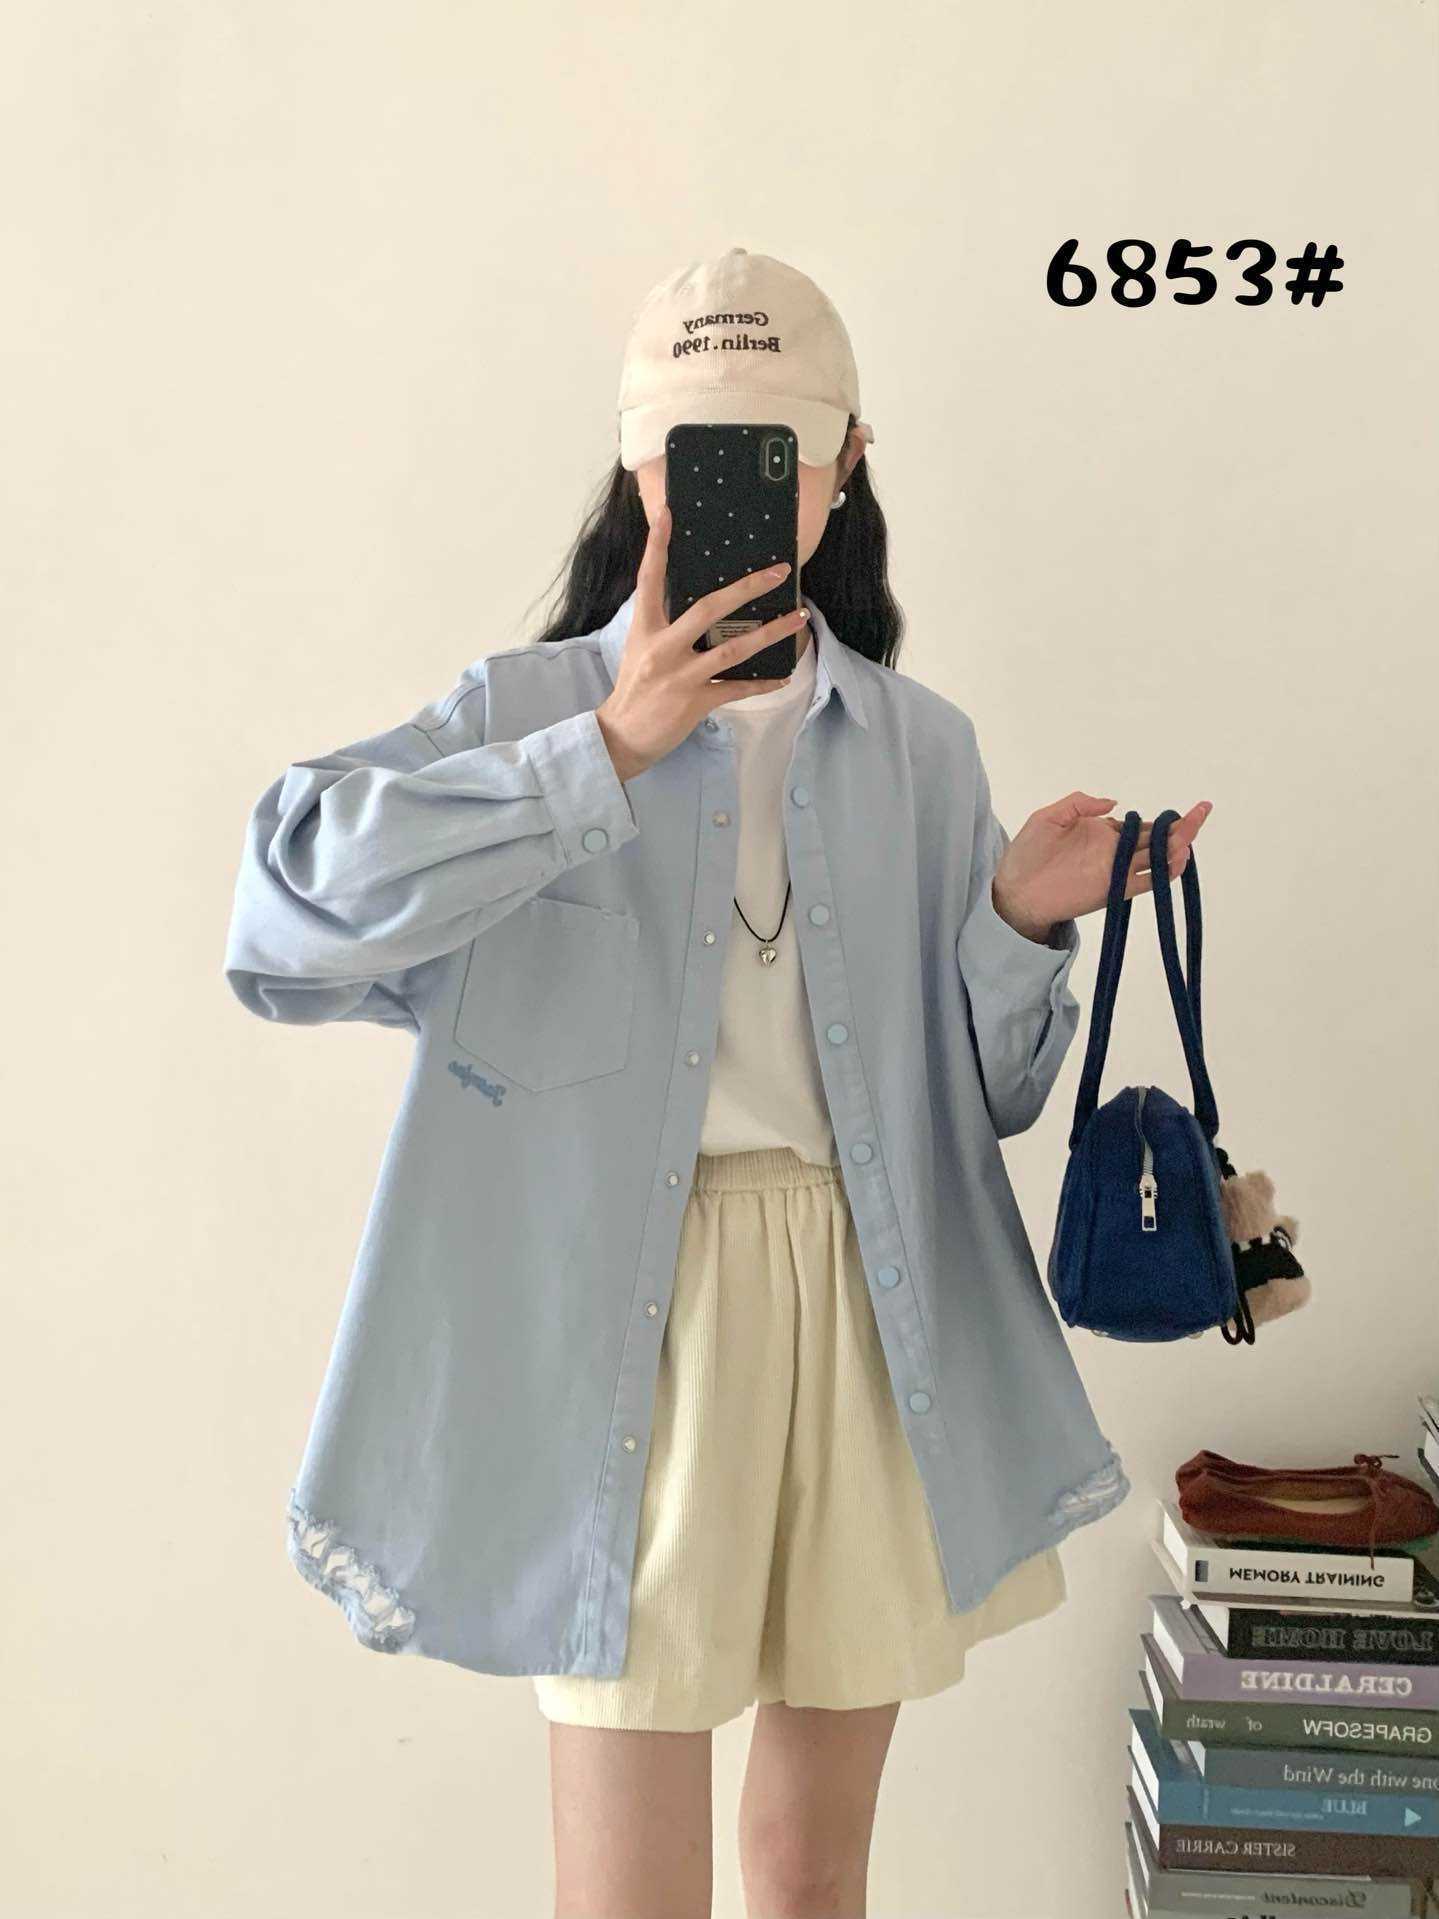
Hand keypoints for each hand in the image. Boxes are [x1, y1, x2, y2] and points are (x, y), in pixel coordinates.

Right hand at [594, 503, 809, 781]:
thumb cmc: (635, 687)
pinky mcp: (696, 701)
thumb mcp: (641, 647)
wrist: (622, 735)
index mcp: (646, 628)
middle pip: (709, 608)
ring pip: (734, 649)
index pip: (649, 578)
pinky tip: (783, 677)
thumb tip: (700, 602)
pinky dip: (762, 683)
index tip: (667, 514)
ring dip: (771, 633)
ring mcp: (681, 676)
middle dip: (748, 588)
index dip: (657, 545)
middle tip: (778, 572)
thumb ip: (664, 623)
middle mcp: (663, 648)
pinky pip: (737, 688)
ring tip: (797, 618)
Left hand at [991, 795, 1214, 941]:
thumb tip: (1114, 803)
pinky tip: (1178, 860)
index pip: (1141, 825)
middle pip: (1156, 840)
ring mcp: (1116, 872)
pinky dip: (1164, 874)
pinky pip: (1146, 883)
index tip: (1184, 810)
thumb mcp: (1049, 817)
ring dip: (1176, 847)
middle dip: (1181, 828)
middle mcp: (1115, 851)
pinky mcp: (1113, 891)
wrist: (1015, 890)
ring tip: (1191, 834)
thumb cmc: (1027, 852)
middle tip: (1201, 812)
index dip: (1163, 819)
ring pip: (1156, 859)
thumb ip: (1079, 804)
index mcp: (1103, 832)